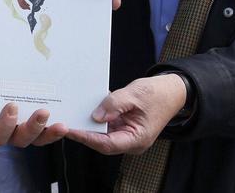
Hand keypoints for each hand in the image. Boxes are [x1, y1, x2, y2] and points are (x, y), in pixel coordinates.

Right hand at [0, 94, 67, 146]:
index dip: (5, 123)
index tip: (11, 106)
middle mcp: (9, 133)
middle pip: (20, 139)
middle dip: (31, 127)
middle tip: (40, 111)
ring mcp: (26, 130)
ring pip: (37, 138)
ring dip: (47, 131)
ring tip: (55, 119)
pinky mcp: (40, 124)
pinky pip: (50, 133)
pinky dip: (58, 130)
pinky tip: (66, 122)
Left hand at [66, 74, 186, 154]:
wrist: (171, 91)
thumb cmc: (157, 94)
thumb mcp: (134, 95)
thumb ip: (114, 105)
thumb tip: (95, 117)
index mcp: (137, 139)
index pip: (107, 144)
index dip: (87, 138)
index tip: (70, 130)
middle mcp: (131, 141)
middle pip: (101, 142)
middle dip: (82, 133)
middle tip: (62, 123)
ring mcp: (127, 135)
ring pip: (101, 135)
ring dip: (86, 126)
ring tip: (68, 116)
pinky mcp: (123, 127)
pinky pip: (105, 126)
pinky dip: (94, 120)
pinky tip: (81, 111)